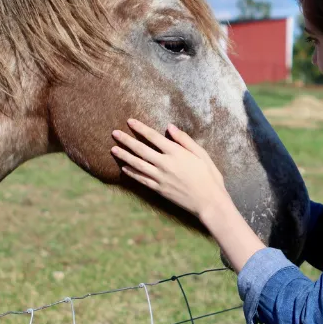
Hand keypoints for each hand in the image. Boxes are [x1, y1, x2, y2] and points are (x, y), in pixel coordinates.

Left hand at [110, 119, 231, 219]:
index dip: (140, 128)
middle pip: (140, 149)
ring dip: (124, 156)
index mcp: (176, 153)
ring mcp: (160, 178)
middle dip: (126, 140)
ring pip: (137, 164)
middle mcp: (165, 164)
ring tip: (113, 149)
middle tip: (114, 133)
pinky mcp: (159, 189)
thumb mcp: (201, 154)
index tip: (130, 121)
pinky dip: (131, 173)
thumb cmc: (209, 176)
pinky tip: (124, 168)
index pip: (153, 136)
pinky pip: (141, 179)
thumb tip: (170, 127)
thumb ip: (184, 140)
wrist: (209, 202)